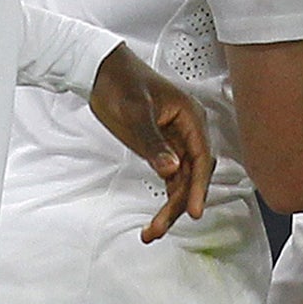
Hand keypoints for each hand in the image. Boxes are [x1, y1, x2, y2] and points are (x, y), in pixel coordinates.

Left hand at [89, 44, 216, 241]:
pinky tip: (156, 218)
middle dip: (180, 203)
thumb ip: (153, 142)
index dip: (199, 187)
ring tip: (152, 231)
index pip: (201, 158)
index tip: (194, 211)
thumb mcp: (135, 111)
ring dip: (171, 206)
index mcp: (190, 117)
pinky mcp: (163, 148)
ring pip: (182, 181)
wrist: (101, 71)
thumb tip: (172, 169)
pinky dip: (165, 197)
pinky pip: (172, 178)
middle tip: (159, 227)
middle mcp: (188, 130)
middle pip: (193, 175)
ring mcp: (176, 141)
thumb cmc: (120, 82)